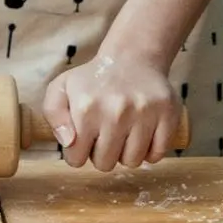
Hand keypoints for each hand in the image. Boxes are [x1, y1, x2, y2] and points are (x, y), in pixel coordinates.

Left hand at [43, 55, 180, 170]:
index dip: (76, 154)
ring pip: (132, 162)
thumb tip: (69, 142)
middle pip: (105, 164)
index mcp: (86, 108)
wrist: (130, 59)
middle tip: (103, 137)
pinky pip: (158, 154)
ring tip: (121, 136)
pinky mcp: (168, 113)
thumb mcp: (60, 90)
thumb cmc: (91, 81)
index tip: (82, 141)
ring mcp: (145, 112)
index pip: (77, 158)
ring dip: (125, 155)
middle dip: (101, 155)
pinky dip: (149, 152)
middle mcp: (116, 111)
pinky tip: (141, 138)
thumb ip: (53, 116)